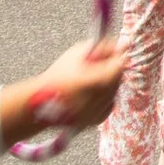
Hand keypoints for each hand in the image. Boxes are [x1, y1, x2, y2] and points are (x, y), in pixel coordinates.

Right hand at [12, 38, 127, 138]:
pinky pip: (108, 104)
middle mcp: (102, 98)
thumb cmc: (57, 76)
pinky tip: (89, 93)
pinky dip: (103, 98)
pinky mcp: (95, 121)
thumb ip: (104, 47)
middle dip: (110, 70)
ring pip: (114, 91)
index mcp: (98, 80)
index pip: (120, 64)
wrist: (39, 103)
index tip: (107, 53)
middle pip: (118, 78)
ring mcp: (99, 111)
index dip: (115, 57)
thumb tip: (124, 43)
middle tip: (93, 66)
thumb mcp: (78, 53)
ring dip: (106, 84)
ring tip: (87, 80)